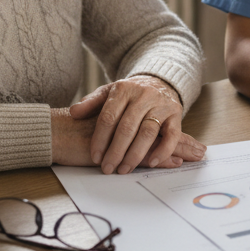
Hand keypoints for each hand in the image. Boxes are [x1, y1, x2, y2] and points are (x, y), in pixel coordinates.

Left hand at [69, 74, 204, 173]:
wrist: (158, 81)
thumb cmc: (129, 93)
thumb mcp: (108, 93)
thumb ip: (91, 103)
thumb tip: (74, 113)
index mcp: (123, 89)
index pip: (109, 117)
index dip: (100, 138)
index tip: (95, 157)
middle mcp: (143, 95)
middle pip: (127, 127)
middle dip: (116, 151)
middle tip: (108, 168)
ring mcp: (161, 104)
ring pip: (148, 132)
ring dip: (135, 154)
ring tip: (124, 169)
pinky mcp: (176, 114)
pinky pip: (172, 135)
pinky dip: (163, 150)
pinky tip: (151, 162)